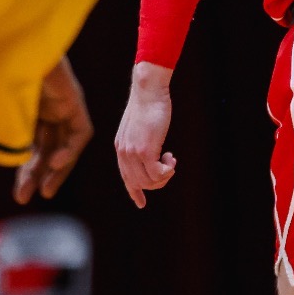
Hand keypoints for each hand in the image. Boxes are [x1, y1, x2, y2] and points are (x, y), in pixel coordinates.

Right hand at [14, 56, 91, 203]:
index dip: (28, 171)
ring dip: (57, 169)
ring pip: (65, 144)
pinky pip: (80, 132)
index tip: (21, 195)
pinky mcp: (74, 100)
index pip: (31, 147)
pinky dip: (71, 150)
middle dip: (40, 174)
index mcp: (27, 110)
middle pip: (48, 148)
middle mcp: (46, 108)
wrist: (8, 48)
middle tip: (29, 197)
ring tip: (46, 191)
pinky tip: (57, 162)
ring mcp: (61, 104)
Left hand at [114, 61, 178, 208]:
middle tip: (170, 166)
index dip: (134, 191)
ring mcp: (133, 153)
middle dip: (158, 181)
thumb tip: (151, 152)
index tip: (141, 203)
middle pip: (139, 183)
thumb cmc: (149, 104)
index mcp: (121, 148)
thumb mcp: (140, 125)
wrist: (148, 90)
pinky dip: (167, 171)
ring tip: (171, 160)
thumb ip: (141, 140)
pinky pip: (157, 174)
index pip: (126, 177)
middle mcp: (124, 153)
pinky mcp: (145, 150)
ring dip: (164, 176)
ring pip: (149, 182)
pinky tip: (172, 159)